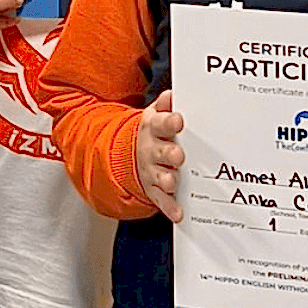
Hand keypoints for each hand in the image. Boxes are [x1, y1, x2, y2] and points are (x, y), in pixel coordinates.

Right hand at [136, 89, 185, 220]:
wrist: (129, 155)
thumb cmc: (153, 134)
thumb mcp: (155, 116)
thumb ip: (166, 106)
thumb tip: (174, 94)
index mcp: (152, 129)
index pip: (160, 123)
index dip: (169, 122)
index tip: (178, 120)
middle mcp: (150, 150)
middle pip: (160, 152)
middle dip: (169, 154)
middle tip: (178, 155)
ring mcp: (150, 171)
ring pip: (159, 176)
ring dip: (166, 179)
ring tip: (172, 182)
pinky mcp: (153, 189)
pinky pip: (161, 200)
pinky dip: (169, 207)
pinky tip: (178, 213)